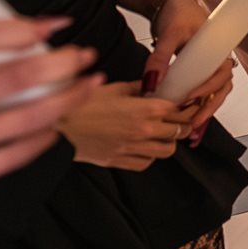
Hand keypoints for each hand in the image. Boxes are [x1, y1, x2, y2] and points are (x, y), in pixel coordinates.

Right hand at [0, 21, 98, 195]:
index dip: (18, 28)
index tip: (52, 23)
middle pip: (15, 77)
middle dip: (60, 61)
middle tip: (83, 53)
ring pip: (27, 118)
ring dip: (66, 98)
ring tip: (88, 83)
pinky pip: (10, 159)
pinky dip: (40, 140)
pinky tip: (53, 127)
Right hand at [60, 79, 190, 170]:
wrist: (59, 126)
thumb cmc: (83, 104)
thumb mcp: (114, 88)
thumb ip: (138, 88)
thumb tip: (152, 85)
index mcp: (147, 109)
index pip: (180, 110)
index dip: (186, 107)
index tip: (188, 105)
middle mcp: (145, 130)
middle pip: (180, 130)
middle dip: (183, 124)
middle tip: (180, 120)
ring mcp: (133, 148)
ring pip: (168, 150)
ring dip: (169, 142)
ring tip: (163, 135)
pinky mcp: (119, 161)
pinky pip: (146, 163)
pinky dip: (149, 157)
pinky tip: (144, 148)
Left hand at [139, 0, 230, 142]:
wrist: (172, 6)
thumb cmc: (178, 16)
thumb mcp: (168, 35)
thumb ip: (160, 58)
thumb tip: (152, 82)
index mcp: (218, 49)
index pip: (222, 73)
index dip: (210, 88)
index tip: (192, 97)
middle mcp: (218, 61)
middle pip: (221, 90)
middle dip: (208, 108)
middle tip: (192, 123)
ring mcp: (209, 69)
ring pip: (214, 95)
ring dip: (204, 113)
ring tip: (191, 132)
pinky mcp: (198, 74)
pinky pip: (202, 94)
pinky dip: (197, 109)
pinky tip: (189, 125)